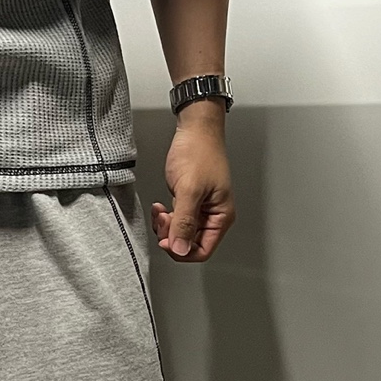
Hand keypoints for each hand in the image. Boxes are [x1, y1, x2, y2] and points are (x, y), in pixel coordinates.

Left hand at [151, 100, 234, 261]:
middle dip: (172, 235)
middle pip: (189, 243)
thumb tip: (181, 248)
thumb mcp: (189, 190)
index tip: (167, 240)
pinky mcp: (188, 201)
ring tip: (160, 211)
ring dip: (166, 226)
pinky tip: (160, 207)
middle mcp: (212, 215)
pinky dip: (165, 217)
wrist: (194, 131)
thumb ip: (184, 222)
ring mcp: (200, 209)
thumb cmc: (199, 153)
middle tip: (162, 220)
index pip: (203, 250)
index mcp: (221, 216)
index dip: (183, 250)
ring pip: (180, 232)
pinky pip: (176, 219)